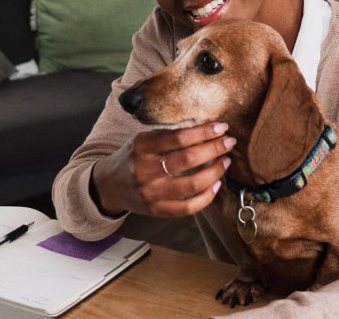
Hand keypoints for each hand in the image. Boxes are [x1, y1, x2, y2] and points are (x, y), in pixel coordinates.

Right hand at [90, 122, 235, 217]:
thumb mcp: (143, 140)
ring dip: (216, 171)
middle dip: (215, 149)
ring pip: (193, 184)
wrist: (109, 186)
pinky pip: (188, 207)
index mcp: (142, 147)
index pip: (179, 137)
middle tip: (229, 142)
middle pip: (188, 159)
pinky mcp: (157, 210)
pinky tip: (216, 185)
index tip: (222, 127)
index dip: (204, 132)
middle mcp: (145, 170)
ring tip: (226, 161)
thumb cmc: (133, 157)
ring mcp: (151, 193)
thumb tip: (207, 129)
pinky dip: (207, 197)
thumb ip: (168, 136)